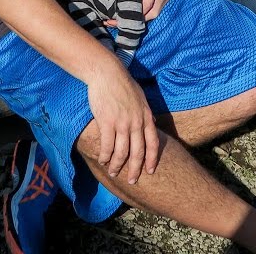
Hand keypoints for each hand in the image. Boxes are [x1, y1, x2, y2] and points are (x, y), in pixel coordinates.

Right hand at [85, 67, 159, 183]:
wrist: (107, 73)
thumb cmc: (123, 83)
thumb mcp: (141, 97)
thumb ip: (146, 113)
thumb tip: (152, 123)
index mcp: (146, 117)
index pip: (153, 143)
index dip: (152, 159)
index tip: (150, 171)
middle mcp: (136, 122)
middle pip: (138, 152)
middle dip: (135, 169)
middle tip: (132, 181)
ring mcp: (122, 123)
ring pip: (122, 152)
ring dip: (117, 165)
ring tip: (113, 172)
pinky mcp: (107, 122)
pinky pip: (107, 145)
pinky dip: (105, 155)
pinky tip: (102, 160)